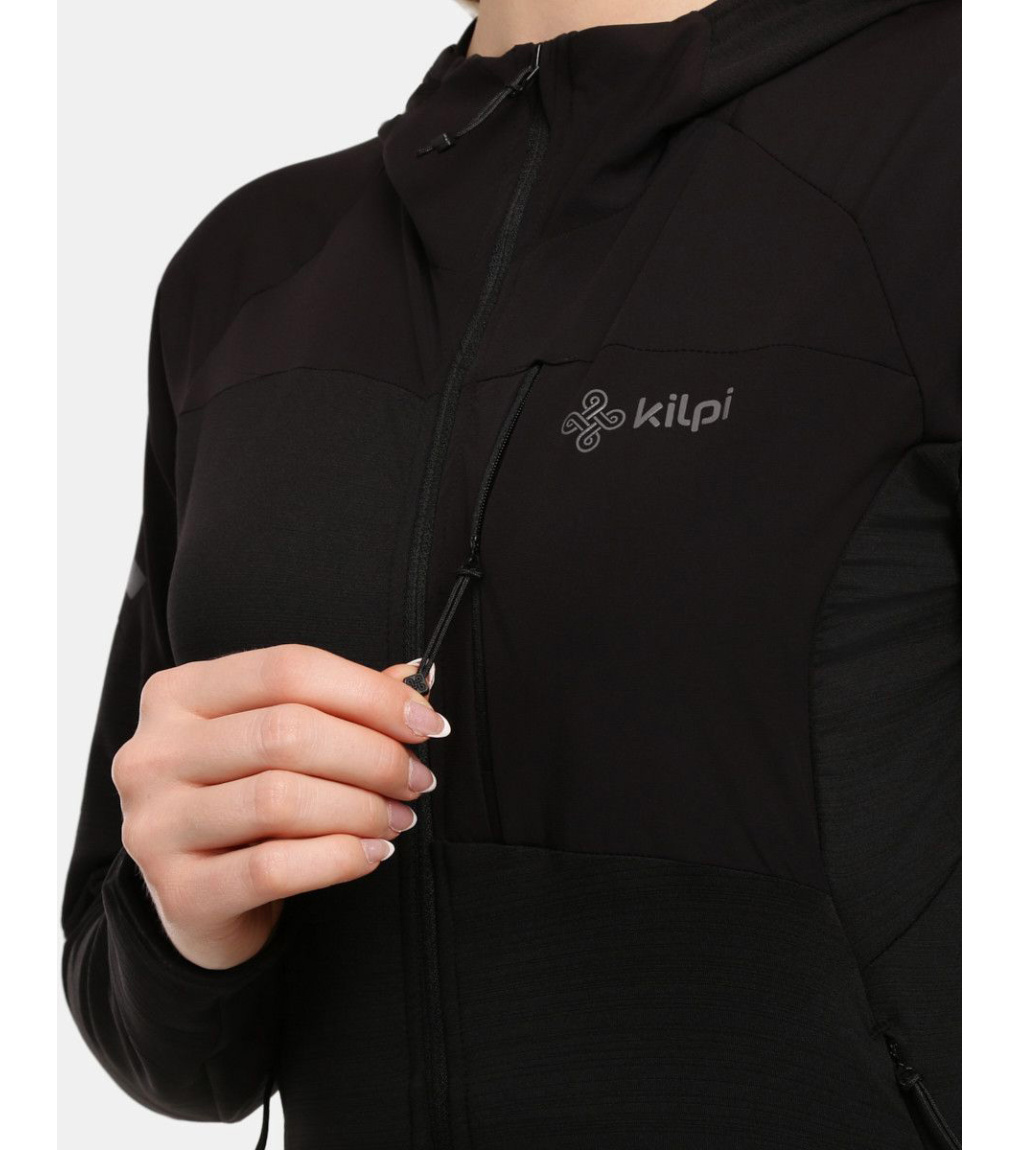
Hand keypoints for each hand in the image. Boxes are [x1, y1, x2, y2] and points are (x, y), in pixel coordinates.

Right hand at [111, 644, 448, 969]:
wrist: (198, 900)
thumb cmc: (244, 801)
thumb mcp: (275, 737)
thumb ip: (338, 704)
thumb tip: (414, 679)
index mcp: (178, 694)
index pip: (287, 669)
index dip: (369, 693)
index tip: (425, 723)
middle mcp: (152, 752)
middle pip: (287, 731)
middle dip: (373, 755)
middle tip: (415, 779)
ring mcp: (155, 824)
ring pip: (280, 799)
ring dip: (361, 808)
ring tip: (398, 817)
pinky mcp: (178, 891)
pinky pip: (273, 868)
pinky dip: (338, 858)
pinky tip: (371, 853)